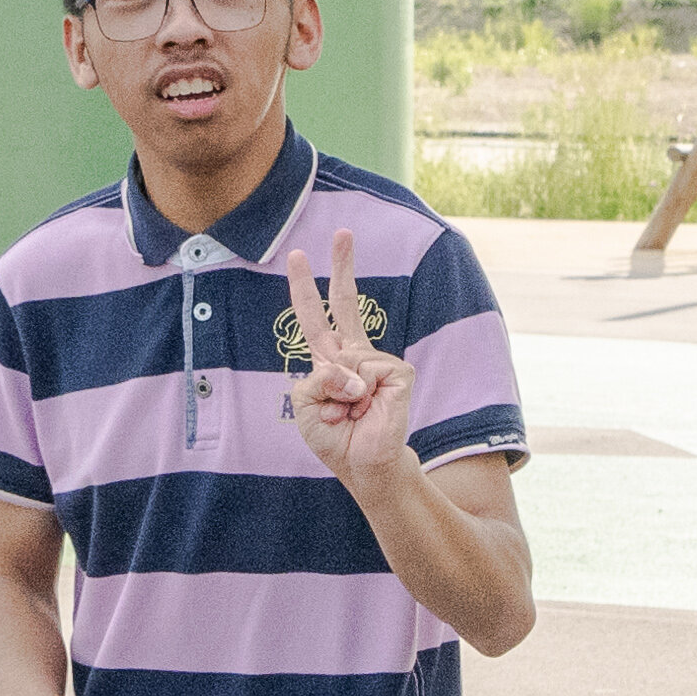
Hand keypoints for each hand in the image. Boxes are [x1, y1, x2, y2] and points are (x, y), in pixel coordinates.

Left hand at [282, 240, 409, 481]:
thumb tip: (349, 366)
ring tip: (349, 413)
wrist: (363, 464)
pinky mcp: (399, 372)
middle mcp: (354, 354)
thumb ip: (315, 378)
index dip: (304, 287)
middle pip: (346, 301)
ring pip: (345, 359)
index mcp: (330, 358)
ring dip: (339, 393)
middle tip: (343, 231)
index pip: (316, 316)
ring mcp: (378, 361)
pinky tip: (367, 408)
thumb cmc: (335, 437)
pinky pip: (367, 370)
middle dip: (343, 265)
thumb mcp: (305, 407)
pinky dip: (359, 393)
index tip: (297, 255)